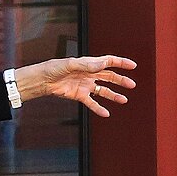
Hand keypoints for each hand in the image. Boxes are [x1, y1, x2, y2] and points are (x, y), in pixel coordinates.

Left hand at [16, 55, 138, 116]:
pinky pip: (92, 103)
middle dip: (121, 80)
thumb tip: (102, 64)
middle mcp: (89, 74)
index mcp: (89, 63)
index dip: (121, 63)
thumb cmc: (55, 68)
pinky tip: (106, 113)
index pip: (109, 61)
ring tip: (123, 100)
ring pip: (103, 91)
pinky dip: (99, 108)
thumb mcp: (71, 64)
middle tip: (132, 85)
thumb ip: (87, 65)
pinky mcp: (80, 95)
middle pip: (109, 77)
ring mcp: (85, 85)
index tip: (133, 66)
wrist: (43, 80)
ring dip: (113, 95)